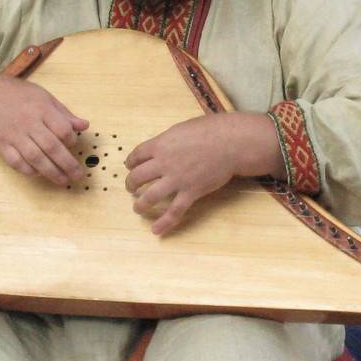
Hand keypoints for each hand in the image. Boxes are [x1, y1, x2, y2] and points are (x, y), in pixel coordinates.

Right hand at [0, 74, 89, 185]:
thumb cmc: (17, 95)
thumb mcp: (43, 97)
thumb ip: (64, 113)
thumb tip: (84, 125)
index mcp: (41, 109)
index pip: (62, 130)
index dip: (71, 141)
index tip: (73, 145)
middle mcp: (28, 123)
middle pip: (51, 147)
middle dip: (67, 164)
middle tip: (77, 175)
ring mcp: (13, 135)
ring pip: (35, 158)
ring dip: (51, 172)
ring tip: (63, 180)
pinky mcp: (0, 144)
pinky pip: (16, 162)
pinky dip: (29, 170)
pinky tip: (39, 174)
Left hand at [125, 112, 283, 235]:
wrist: (230, 142)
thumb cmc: (210, 130)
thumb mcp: (182, 129)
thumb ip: (169, 140)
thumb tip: (162, 146)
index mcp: (161, 145)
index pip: (137, 155)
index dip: (130, 162)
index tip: (130, 166)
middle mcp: (164, 163)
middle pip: (138, 177)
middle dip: (131, 184)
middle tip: (131, 188)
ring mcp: (177, 179)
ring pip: (150, 197)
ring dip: (140, 204)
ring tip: (138, 208)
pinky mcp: (191, 192)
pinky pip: (174, 211)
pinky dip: (164, 223)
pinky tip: (156, 230)